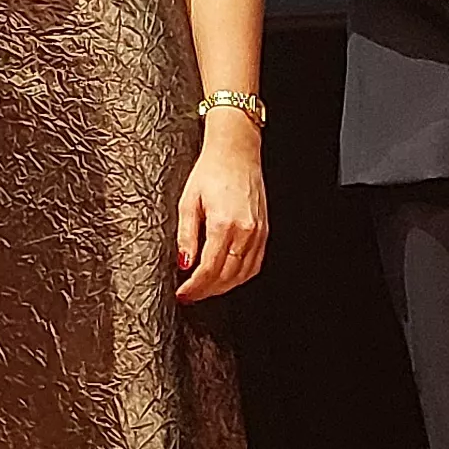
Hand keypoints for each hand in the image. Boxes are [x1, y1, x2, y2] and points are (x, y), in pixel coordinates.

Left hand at [172, 144, 269, 302]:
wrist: (236, 153)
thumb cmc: (211, 172)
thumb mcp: (188, 202)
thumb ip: (186, 236)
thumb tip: (184, 263)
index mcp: (223, 224)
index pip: (208, 269)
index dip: (194, 287)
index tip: (183, 294)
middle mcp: (245, 231)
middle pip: (226, 276)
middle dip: (206, 291)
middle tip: (190, 295)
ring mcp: (258, 233)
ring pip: (242, 274)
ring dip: (223, 287)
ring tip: (205, 290)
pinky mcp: (265, 232)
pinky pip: (255, 264)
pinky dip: (240, 277)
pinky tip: (227, 278)